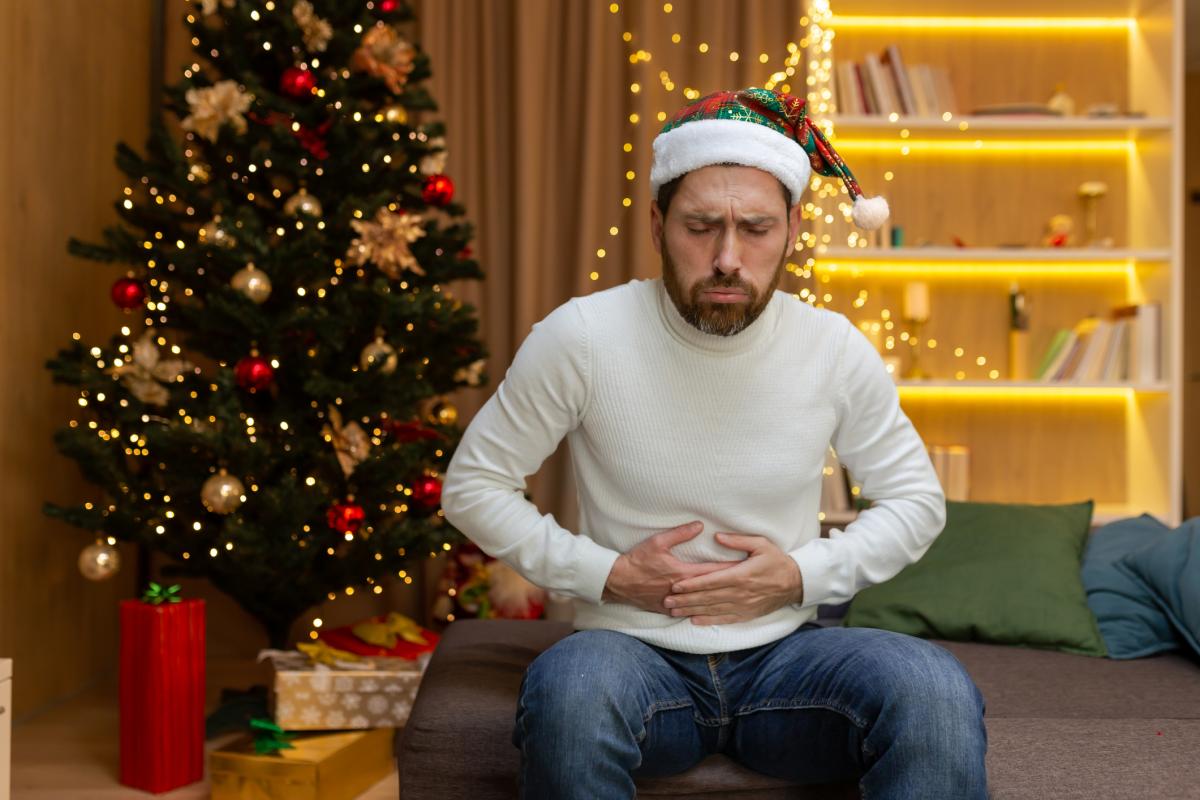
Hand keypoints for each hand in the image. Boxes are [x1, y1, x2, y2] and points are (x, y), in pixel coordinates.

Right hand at [602, 521, 740, 614]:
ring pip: (702, 604)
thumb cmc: (638, 560)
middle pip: (712, 589)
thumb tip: (699, 525)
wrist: (619, 582)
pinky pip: (689, 612)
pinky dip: (702, 613)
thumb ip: (680, 534)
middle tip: (749, 586)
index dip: (731, 570)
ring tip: (736, 601)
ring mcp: (676, 602)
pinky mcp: (668, 609)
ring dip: (719, 602)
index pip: (713, 571)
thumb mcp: (657, 542)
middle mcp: (682, 590)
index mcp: (683, 573)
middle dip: (731, 587)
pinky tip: (712, 615)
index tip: (746, 569)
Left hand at [663, 532, 802, 624]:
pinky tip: (695, 621)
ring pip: (712, 609)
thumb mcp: (760, 544)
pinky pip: (724, 619)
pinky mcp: (747, 614)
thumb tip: (717, 536)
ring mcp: (743, 606)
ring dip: (692, 611)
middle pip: (707, 597)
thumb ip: (738, 541)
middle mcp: (740, 593)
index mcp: (741, 575)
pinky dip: (709, 621)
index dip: (691, 584)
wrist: (796, 583)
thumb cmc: (777, 560)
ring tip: (674, 611)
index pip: (710, 581)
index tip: (675, 585)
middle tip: (667, 601)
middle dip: (685, 599)